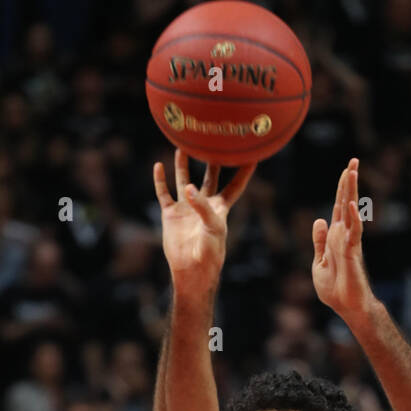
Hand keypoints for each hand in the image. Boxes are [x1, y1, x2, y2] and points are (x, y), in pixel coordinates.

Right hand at [153, 149, 254, 295]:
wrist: (191, 270)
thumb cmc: (209, 253)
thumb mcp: (211, 227)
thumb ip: (202, 206)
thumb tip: (188, 187)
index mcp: (220, 209)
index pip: (235, 186)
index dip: (244, 172)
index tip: (253, 154)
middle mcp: (204, 204)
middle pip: (210, 177)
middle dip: (212, 160)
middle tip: (213, 139)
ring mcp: (186, 208)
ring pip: (184, 180)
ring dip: (183, 164)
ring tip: (182, 146)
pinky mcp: (171, 214)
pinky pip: (164, 193)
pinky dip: (160, 180)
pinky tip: (158, 166)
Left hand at [312, 158, 376, 324]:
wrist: (346, 306)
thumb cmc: (335, 288)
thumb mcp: (319, 262)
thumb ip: (319, 242)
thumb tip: (318, 220)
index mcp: (335, 236)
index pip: (337, 207)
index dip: (341, 189)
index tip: (346, 170)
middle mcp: (344, 235)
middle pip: (345, 202)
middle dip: (348, 182)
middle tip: (353, 160)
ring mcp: (349, 241)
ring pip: (350, 211)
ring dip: (351, 191)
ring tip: (353, 171)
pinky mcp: (352, 252)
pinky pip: (354, 232)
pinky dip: (353, 218)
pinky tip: (350, 205)